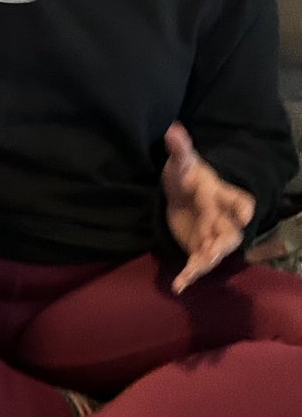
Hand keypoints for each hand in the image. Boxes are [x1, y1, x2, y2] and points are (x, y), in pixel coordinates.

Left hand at [162, 121, 254, 293]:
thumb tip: (173, 130)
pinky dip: (189, 275)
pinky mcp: (198, 249)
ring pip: (216, 253)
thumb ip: (179, 149)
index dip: (242, 210)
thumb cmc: (184, 173)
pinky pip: (197, 264)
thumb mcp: (179, 160)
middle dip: (223, 243)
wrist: (178, 192)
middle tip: (213, 251)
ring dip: (206, 261)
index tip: (244, 217)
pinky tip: (178, 285)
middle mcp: (223, 218)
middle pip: (231, 234)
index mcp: (222, 194)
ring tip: (193, 271)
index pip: (240, 202)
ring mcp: (212, 236)